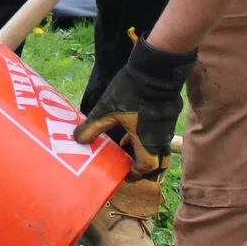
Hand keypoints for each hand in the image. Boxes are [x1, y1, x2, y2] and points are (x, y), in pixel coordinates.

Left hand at [77, 39, 197, 175]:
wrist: (156, 70)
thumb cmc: (131, 93)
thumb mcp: (106, 111)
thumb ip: (92, 128)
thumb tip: (77, 140)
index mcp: (148, 144)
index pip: (146, 168)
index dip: (136, 174)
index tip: (127, 175)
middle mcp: (161, 139)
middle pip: (160, 163)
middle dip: (147, 169)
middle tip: (132, 167)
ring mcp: (168, 127)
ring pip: (161, 148)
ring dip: (148, 152)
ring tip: (129, 148)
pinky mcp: (170, 115)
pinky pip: (162, 135)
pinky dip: (150, 139)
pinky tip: (135, 128)